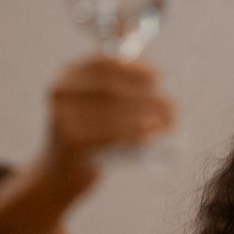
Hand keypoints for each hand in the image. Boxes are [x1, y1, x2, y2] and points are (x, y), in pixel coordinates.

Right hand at [40, 55, 174, 190]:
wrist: (63, 170)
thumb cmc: (92, 133)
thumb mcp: (99, 105)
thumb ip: (123, 88)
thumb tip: (158, 80)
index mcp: (68, 75)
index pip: (102, 62)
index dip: (133, 68)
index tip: (158, 77)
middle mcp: (61, 92)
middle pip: (110, 87)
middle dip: (146, 96)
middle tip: (172, 107)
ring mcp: (62, 116)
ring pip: (113, 112)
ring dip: (147, 116)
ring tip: (169, 123)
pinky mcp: (70, 142)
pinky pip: (110, 135)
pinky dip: (136, 134)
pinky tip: (152, 134)